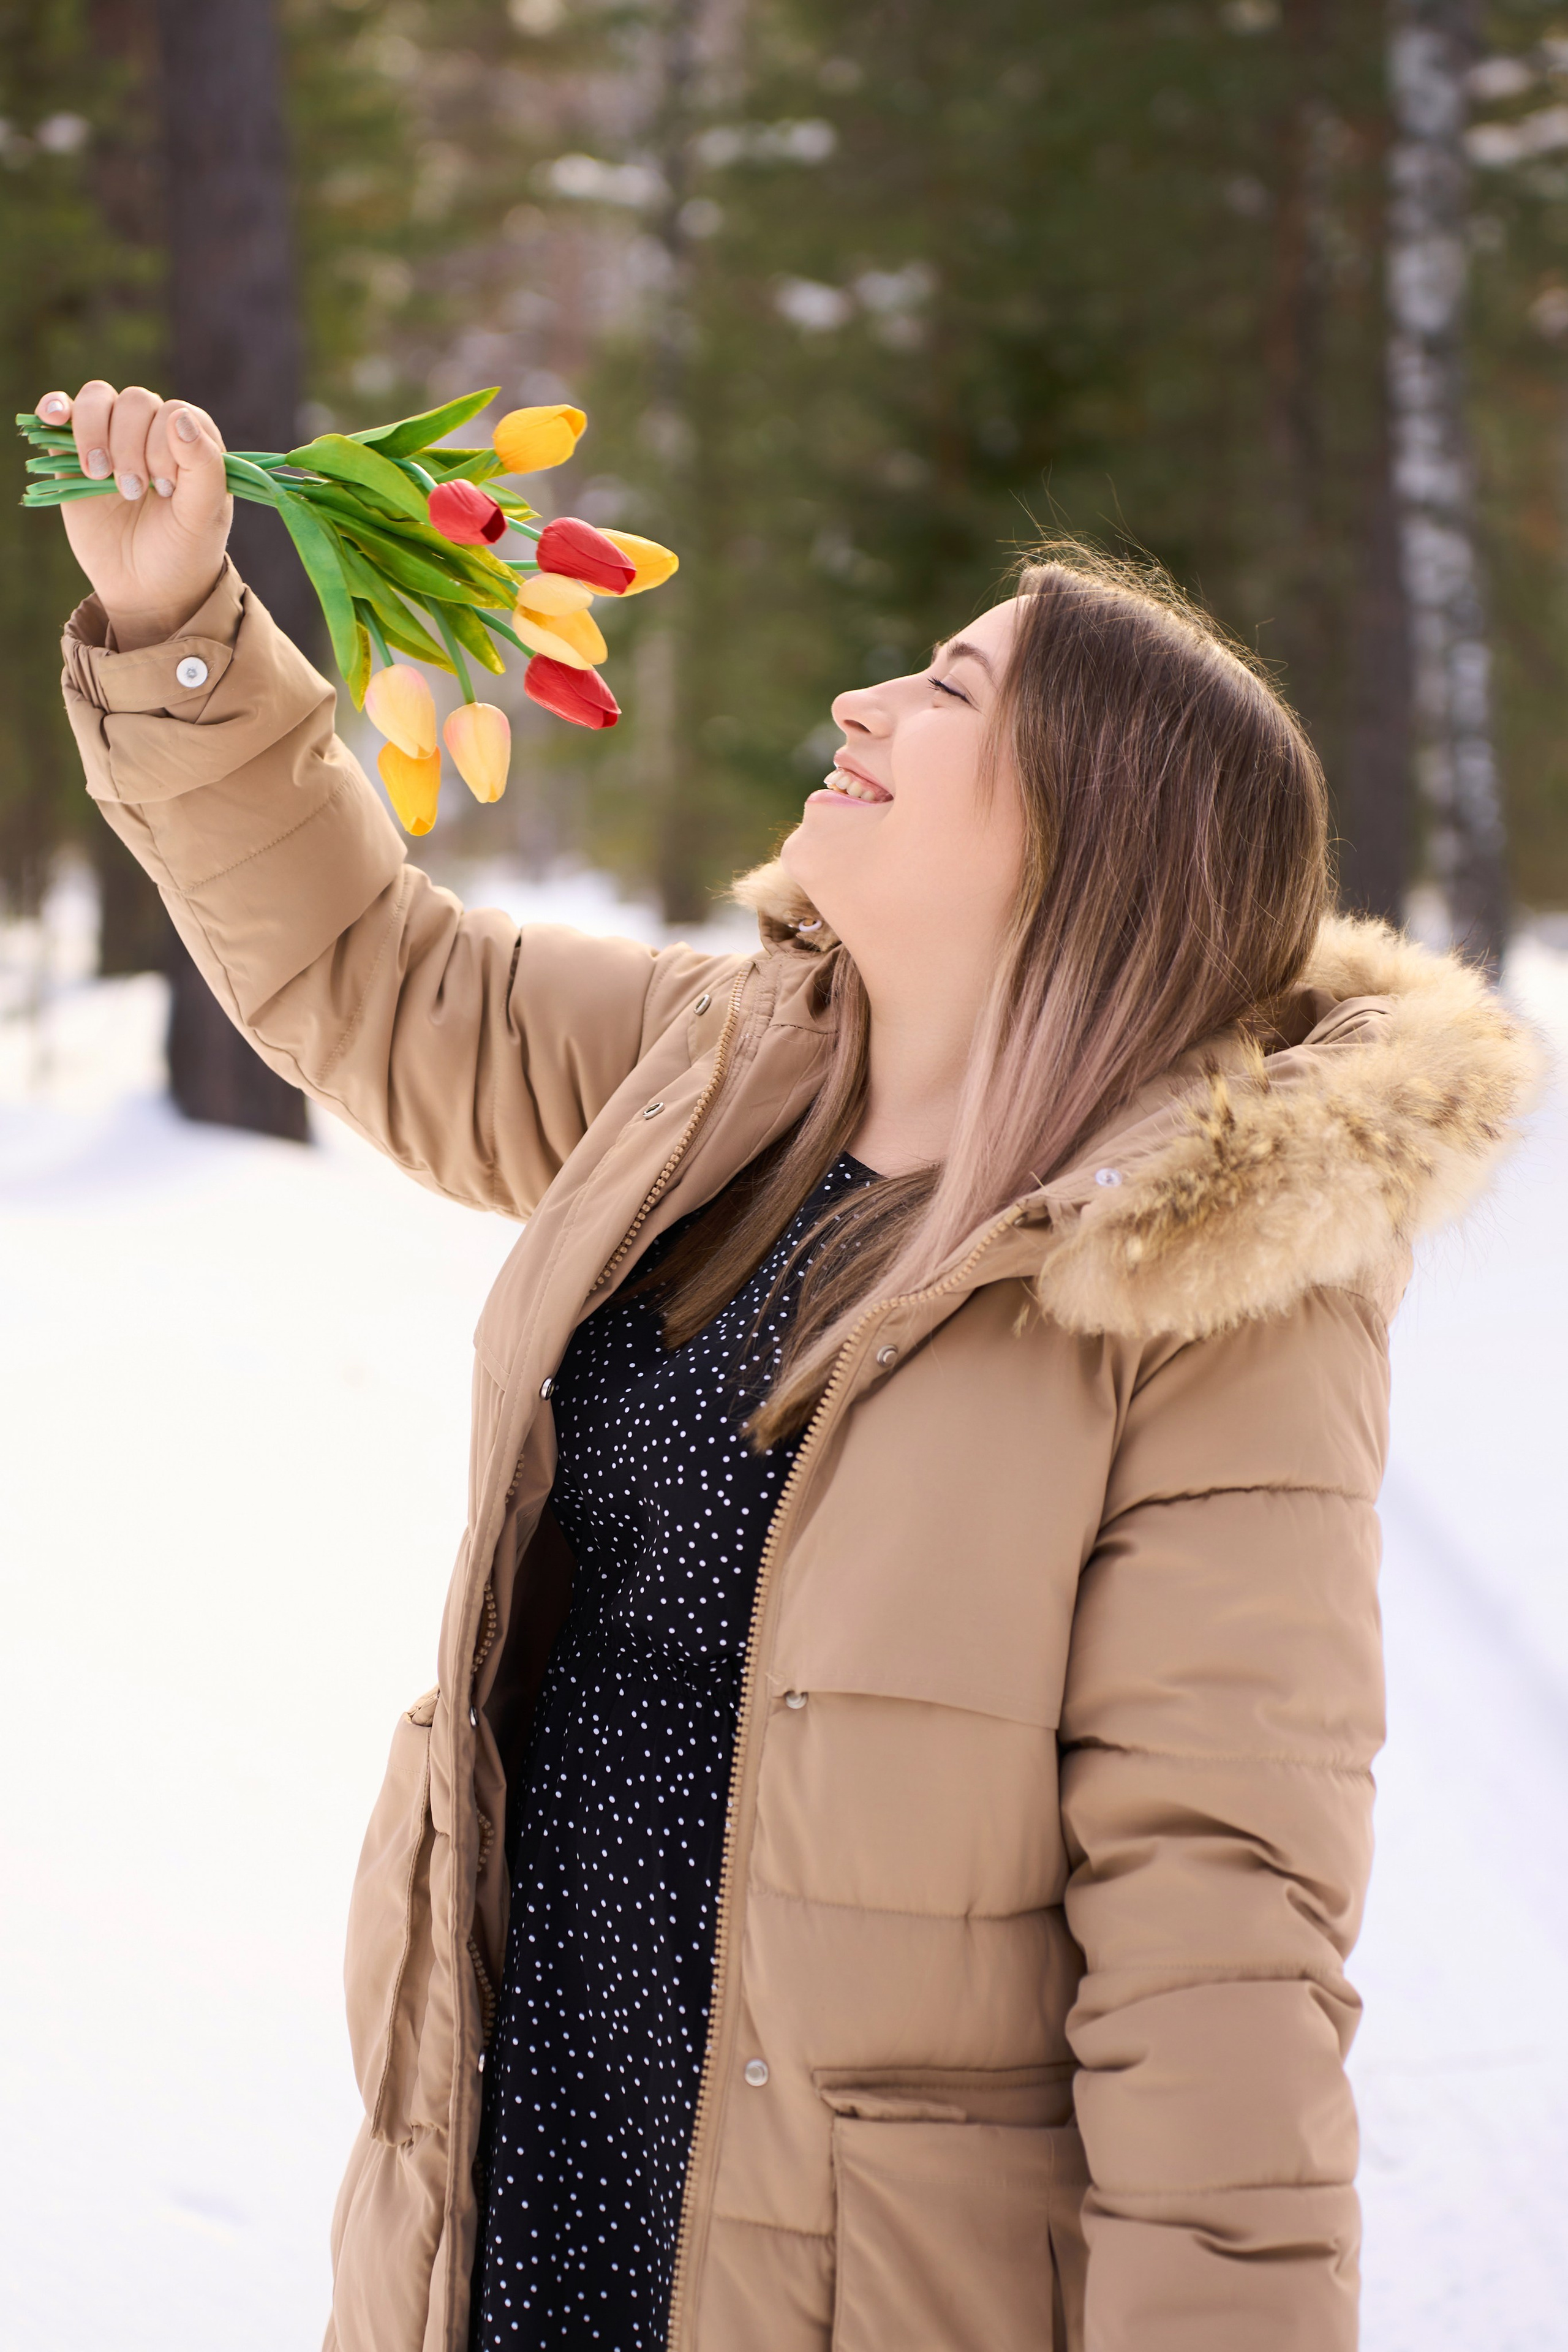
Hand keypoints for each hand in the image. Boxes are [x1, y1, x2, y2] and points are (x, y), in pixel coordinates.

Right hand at [34, 382, 232, 651]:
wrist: (145, 588)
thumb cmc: (182, 552)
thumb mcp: (202, 518)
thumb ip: (203, 468)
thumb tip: (179, 417)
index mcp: (193, 441)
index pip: (174, 412)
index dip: (164, 446)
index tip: (167, 490)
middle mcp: (154, 431)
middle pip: (135, 402)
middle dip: (130, 447)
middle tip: (133, 493)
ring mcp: (115, 438)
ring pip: (98, 400)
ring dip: (94, 434)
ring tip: (99, 477)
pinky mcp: (77, 451)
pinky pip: (64, 410)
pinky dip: (56, 407)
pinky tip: (56, 417)